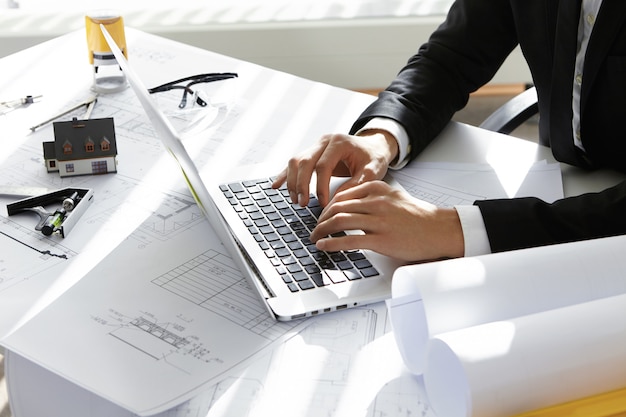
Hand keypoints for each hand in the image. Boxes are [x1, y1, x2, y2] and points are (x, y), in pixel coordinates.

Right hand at [272, 130, 397, 206]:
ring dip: (292, 182)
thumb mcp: (373, 170)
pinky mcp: (311, 153)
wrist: (373, 146)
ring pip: (296, 161)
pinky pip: (294, 163)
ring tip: (295, 200)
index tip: (323, 203)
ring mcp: (316, 145)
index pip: (323, 165)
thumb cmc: (374, 157)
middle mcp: (324, 141)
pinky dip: (285, 175)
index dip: (320, 186)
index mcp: (339, 142)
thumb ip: (358, 183)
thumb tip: (339, 199)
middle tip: (302, 204)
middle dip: (301, 185)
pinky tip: (276, 186)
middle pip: (304, 161)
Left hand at [310, 181, 464, 261]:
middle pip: (337, 208)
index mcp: (377, 189)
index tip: (321, 216)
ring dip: (322, 231)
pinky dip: (331, 243)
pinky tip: (323, 246)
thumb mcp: (393, 197)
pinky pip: (349, 240)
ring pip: (339, 222)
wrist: (439, 230)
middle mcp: (376, 202)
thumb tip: (350, 206)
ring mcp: (379, 221)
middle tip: (314, 229)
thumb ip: (372, 198)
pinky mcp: (382, 239)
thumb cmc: (418, 216)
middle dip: (320, 219)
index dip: (326, 207)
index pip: (342, 195)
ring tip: (315, 238)